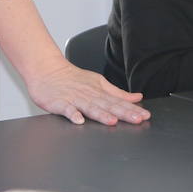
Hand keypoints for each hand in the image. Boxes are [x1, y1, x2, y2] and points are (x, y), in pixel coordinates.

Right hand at [23, 61, 148, 125]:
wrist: (47, 70)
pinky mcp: (59, 103)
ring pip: (90, 107)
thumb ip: (118, 93)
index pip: (119, 102)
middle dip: (124, 113)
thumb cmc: (72, 78)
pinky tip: (78, 120)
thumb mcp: (99, 83)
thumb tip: (137, 98)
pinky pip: (67, 109)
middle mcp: (89, 95)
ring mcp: (74, 99)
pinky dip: (72, 114)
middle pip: (108, 105)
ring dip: (101, 114)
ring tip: (112, 121)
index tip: (145, 115)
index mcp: (99, 92)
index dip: (132, 109)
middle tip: (137, 119)